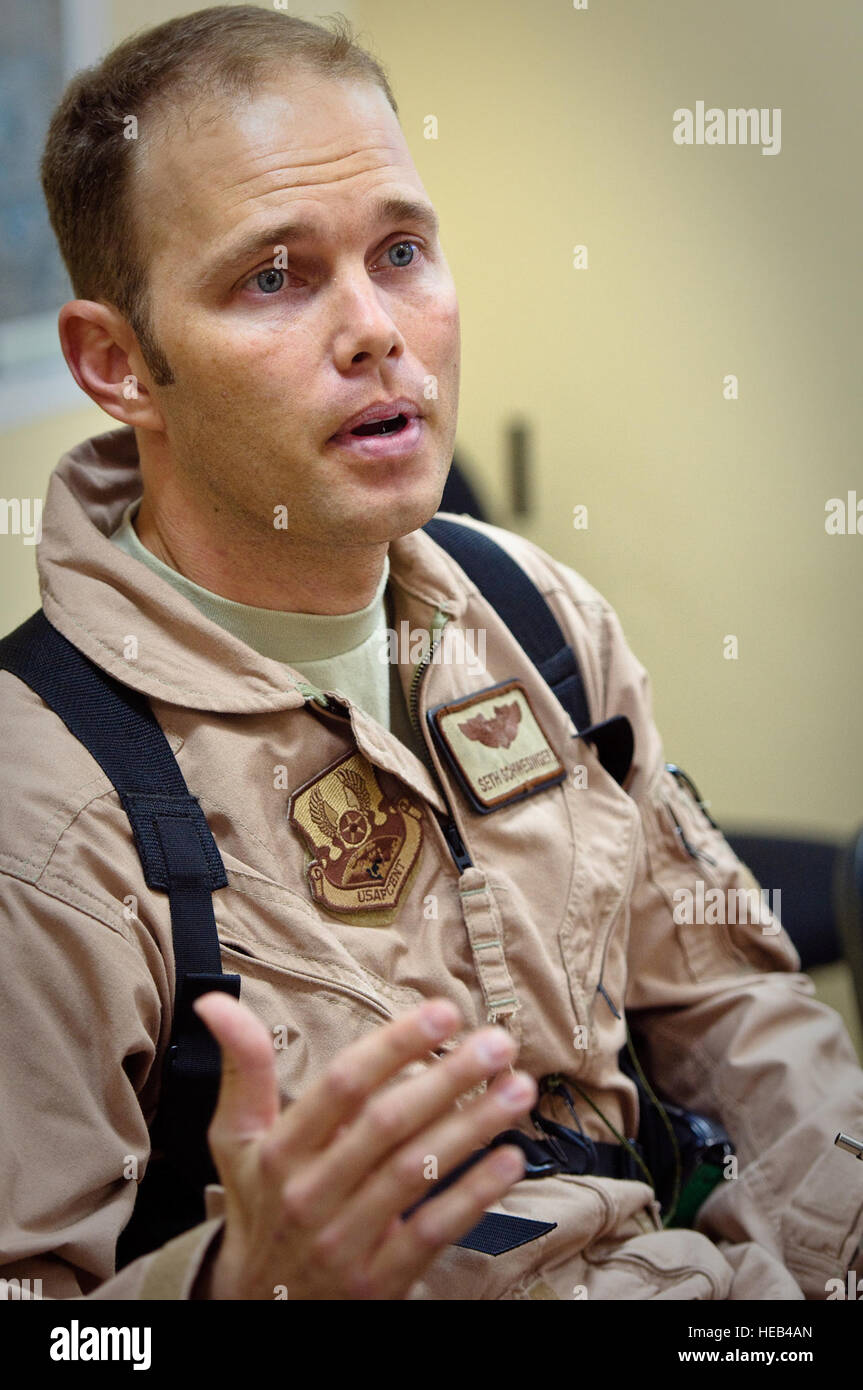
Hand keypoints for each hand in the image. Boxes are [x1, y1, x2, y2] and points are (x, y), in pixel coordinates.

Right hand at [190, 992, 535, 1298]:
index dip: (394, 1045)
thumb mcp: (235, 1138)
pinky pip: (432, 1231)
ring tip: (516, 1089)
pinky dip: (474, 1194)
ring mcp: (344, 1241)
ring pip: (415, 1172)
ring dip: (472, 1126)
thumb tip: (214, 1002)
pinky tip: (508, 1159)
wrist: (259, 1306)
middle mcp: (308, 1194)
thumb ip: (241, 1067)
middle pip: (387, 1124)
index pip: (341, 1086)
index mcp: (277, 1151)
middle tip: (498, 1043)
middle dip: (449, 1078)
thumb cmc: (258, 1202)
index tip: (443, 1013)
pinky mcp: (378, 1281)